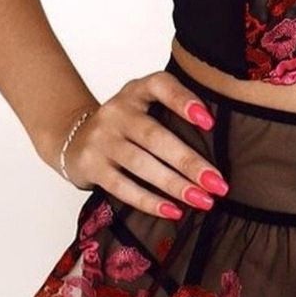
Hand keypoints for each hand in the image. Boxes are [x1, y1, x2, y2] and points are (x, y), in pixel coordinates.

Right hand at [59, 68, 228, 215]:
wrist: (74, 137)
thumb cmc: (125, 124)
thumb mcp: (144, 104)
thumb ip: (174, 110)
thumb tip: (221, 140)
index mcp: (135, 91)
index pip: (160, 85)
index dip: (183, 100)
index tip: (209, 121)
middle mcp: (117, 111)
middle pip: (155, 136)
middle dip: (189, 162)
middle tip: (218, 183)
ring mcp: (101, 138)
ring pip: (140, 164)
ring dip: (174, 185)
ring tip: (202, 200)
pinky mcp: (91, 165)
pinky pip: (122, 187)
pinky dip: (149, 202)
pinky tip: (173, 211)